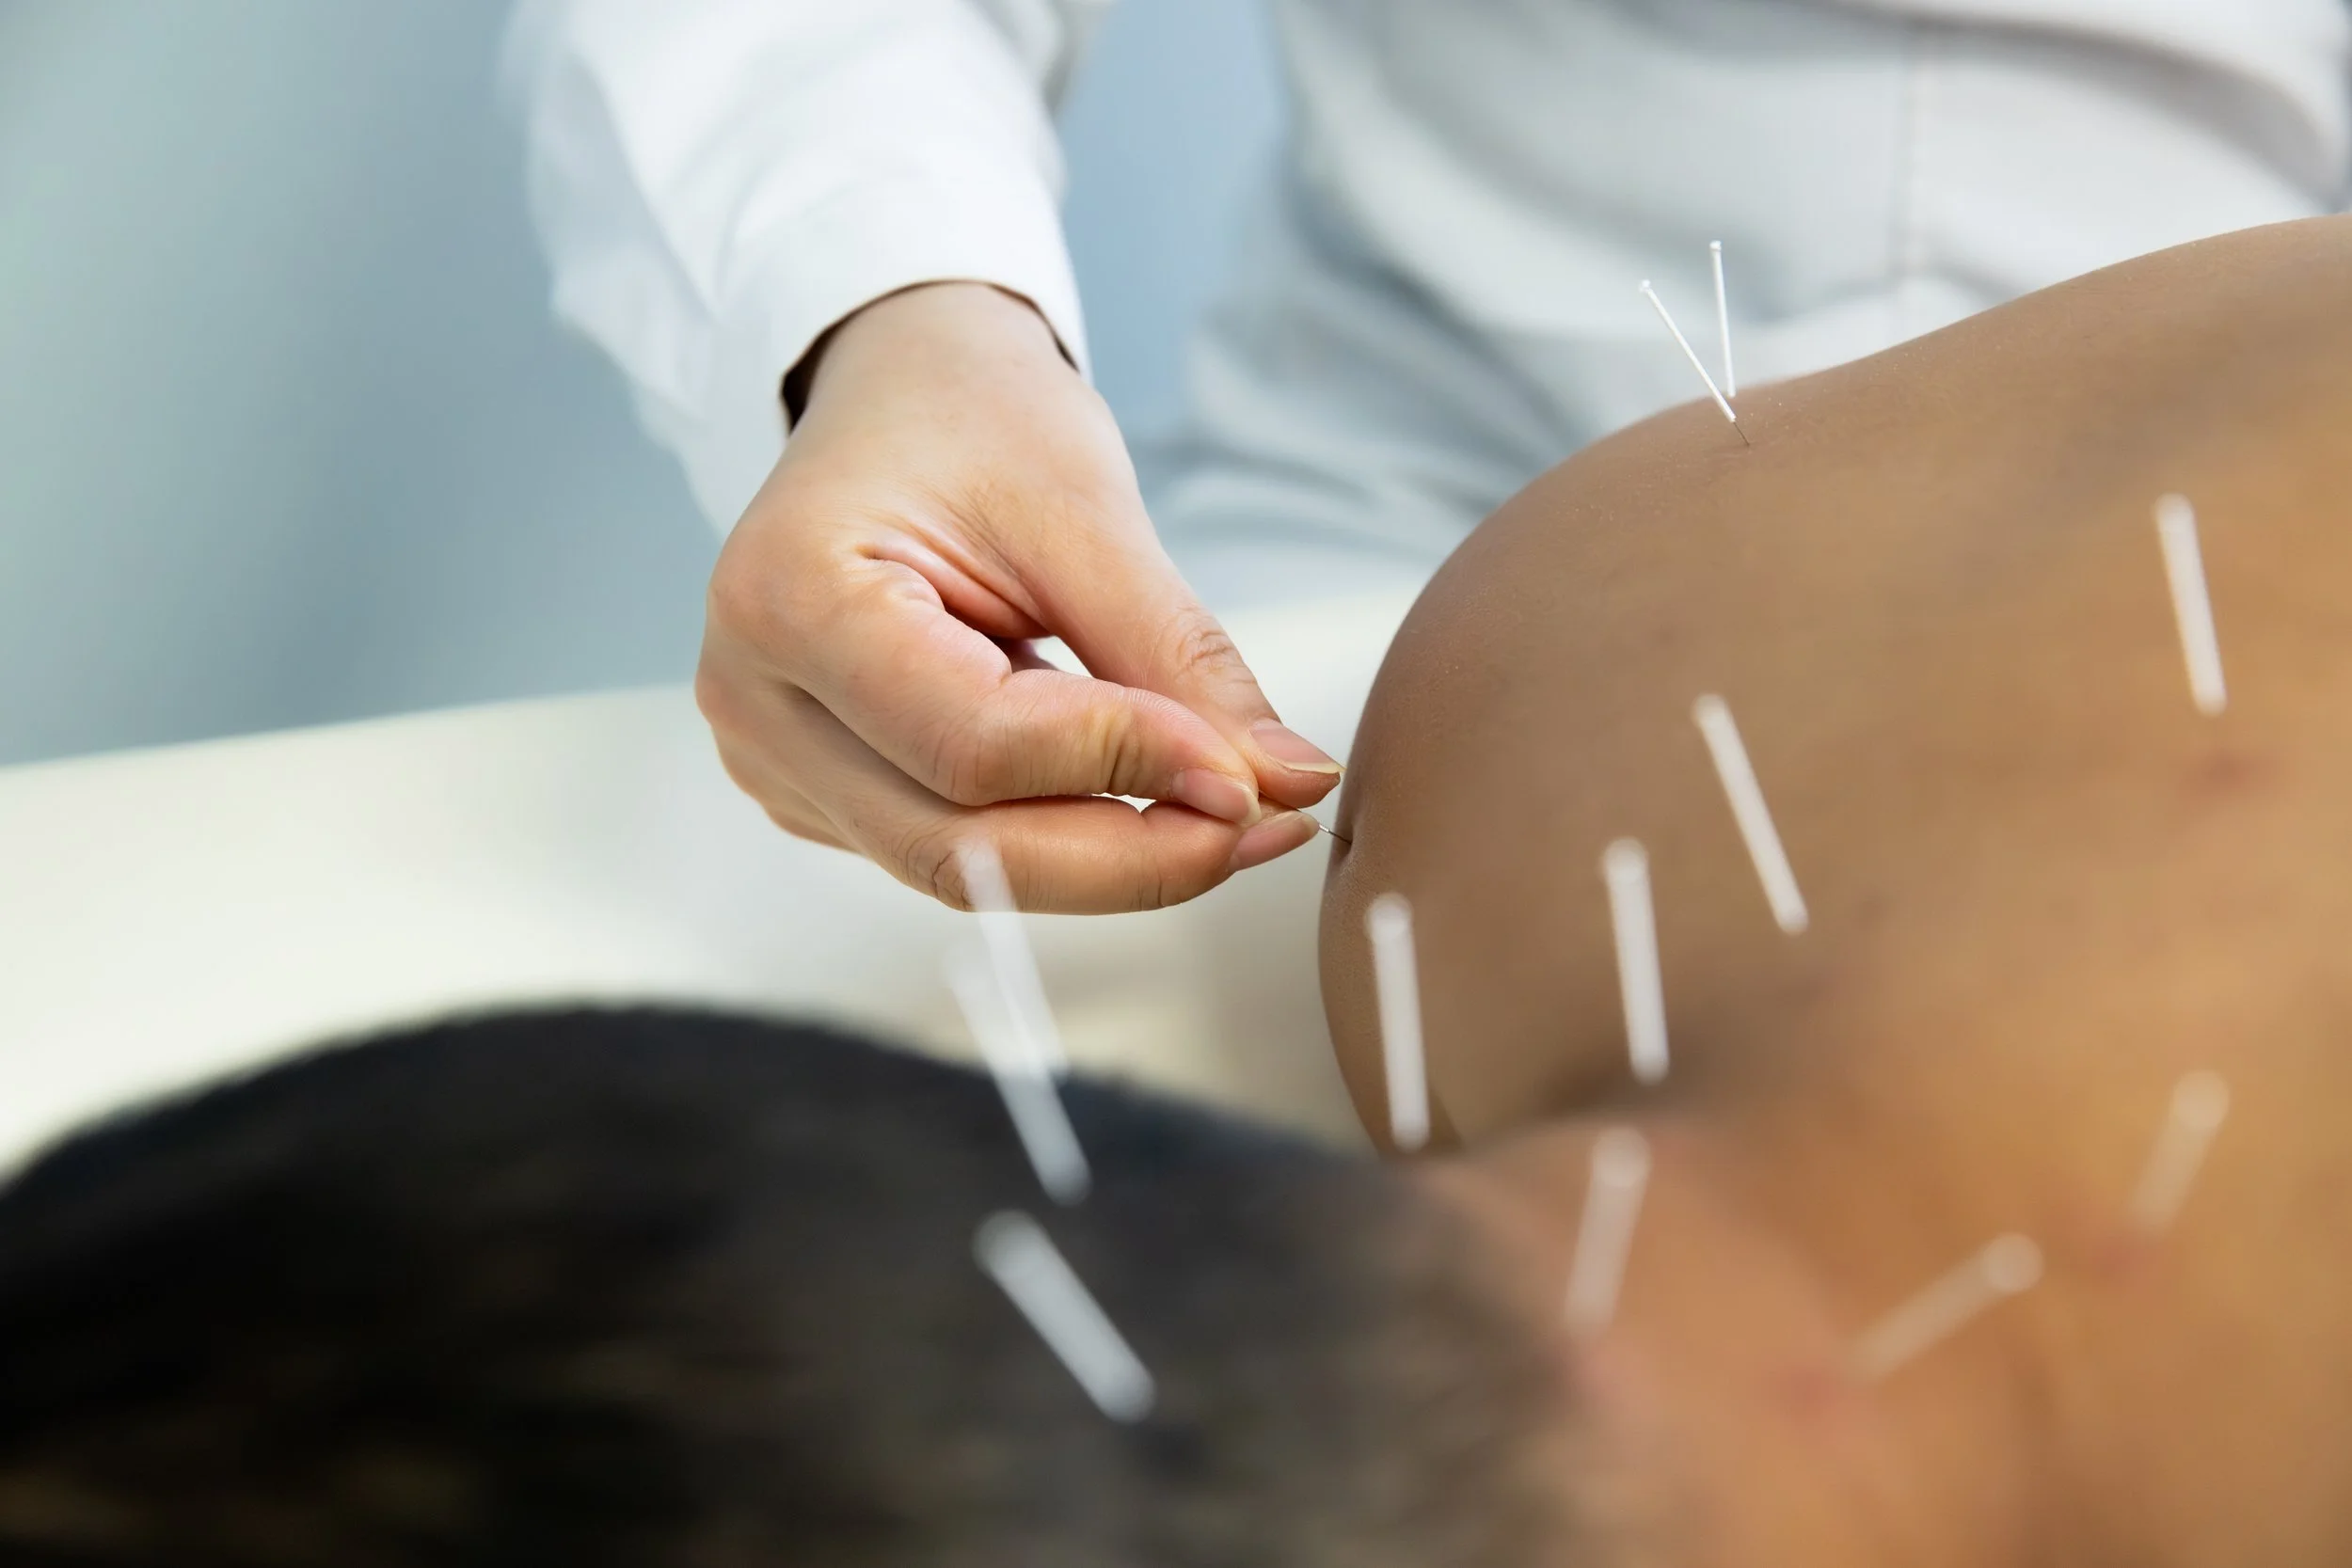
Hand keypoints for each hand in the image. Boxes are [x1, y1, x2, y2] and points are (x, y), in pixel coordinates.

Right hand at [696, 283, 1341, 912]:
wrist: (895, 387)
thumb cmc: (967, 413)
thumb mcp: (1085, 506)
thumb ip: (1176, 655)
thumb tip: (1282, 784)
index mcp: (791, 600)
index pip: (974, 746)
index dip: (1124, 769)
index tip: (1251, 774)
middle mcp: (756, 702)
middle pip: (958, 848)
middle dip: (1131, 856)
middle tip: (1265, 825)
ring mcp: (777, 759)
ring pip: (962, 867)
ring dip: (1111, 859)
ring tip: (1235, 812)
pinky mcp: (822, 791)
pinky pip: (953, 848)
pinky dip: (1065, 837)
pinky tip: (1145, 792)